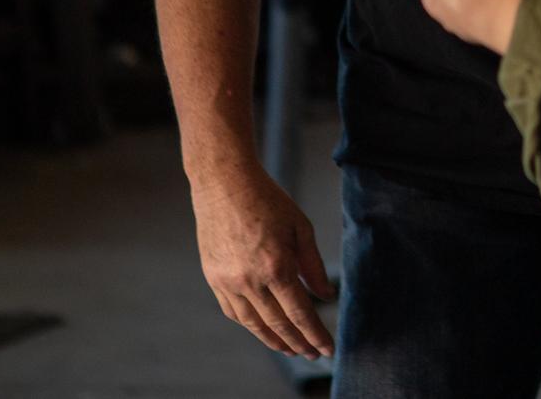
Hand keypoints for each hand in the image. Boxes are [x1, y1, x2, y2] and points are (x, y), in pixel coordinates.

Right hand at [190, 165, 336, 359]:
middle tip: (312, 355)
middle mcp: (250, 281)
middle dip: (299, 344)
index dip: (316, 334)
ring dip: (274, 341)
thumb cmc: (267, 201)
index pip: (300, 313)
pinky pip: (233, 311)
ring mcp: (228, 282)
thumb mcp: (301, 228)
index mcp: (276, 267)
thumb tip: (325, 296)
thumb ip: (313, 266)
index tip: (327, 349)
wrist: (224, 184)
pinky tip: (262, 328)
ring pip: (254, 324)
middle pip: (278, 324)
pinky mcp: (213, 279)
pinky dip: (250, 324)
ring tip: (290, 350)